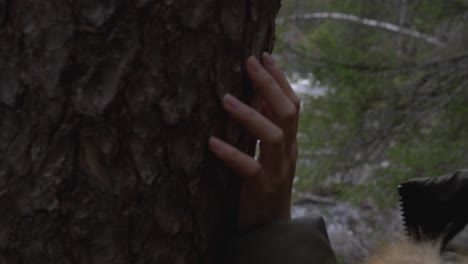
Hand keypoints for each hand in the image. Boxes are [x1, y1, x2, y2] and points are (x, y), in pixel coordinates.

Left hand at [209, 53, 300, 230]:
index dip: (280, 79)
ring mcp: (278, 171)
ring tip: (225, 98)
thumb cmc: (265, 184)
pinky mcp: (262, 190)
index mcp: (290, 142)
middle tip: (248, 62)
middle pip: (287, 113)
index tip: (263, 56)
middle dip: (269, 85)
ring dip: (249, 115)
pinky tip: (212, 142)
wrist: (271, 229)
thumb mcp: (270, 154)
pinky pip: (249, 168)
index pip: (292, 104)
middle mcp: (288, 153)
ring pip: (272, 136)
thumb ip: (268, 127)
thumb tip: (258, 97)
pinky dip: (231, 154)